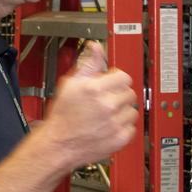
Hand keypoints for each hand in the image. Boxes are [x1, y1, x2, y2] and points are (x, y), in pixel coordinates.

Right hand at [39, 43, 136, 166]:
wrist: (59, 144)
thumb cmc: (62, 116)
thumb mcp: (70, 84)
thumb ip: (88, 64)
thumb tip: (96, 47)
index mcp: (95, 89)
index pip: (123, 77)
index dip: (116, 80)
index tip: (111, 84)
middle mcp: (107, 106)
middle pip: (130, 93)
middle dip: (119, 95)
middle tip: (107, 100)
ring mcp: (115, 123)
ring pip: (132, 110)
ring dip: (122, 111)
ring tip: (108, 115)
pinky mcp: (119, 138)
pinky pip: (131, 127)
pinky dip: (122, 127)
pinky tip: (109, 126)